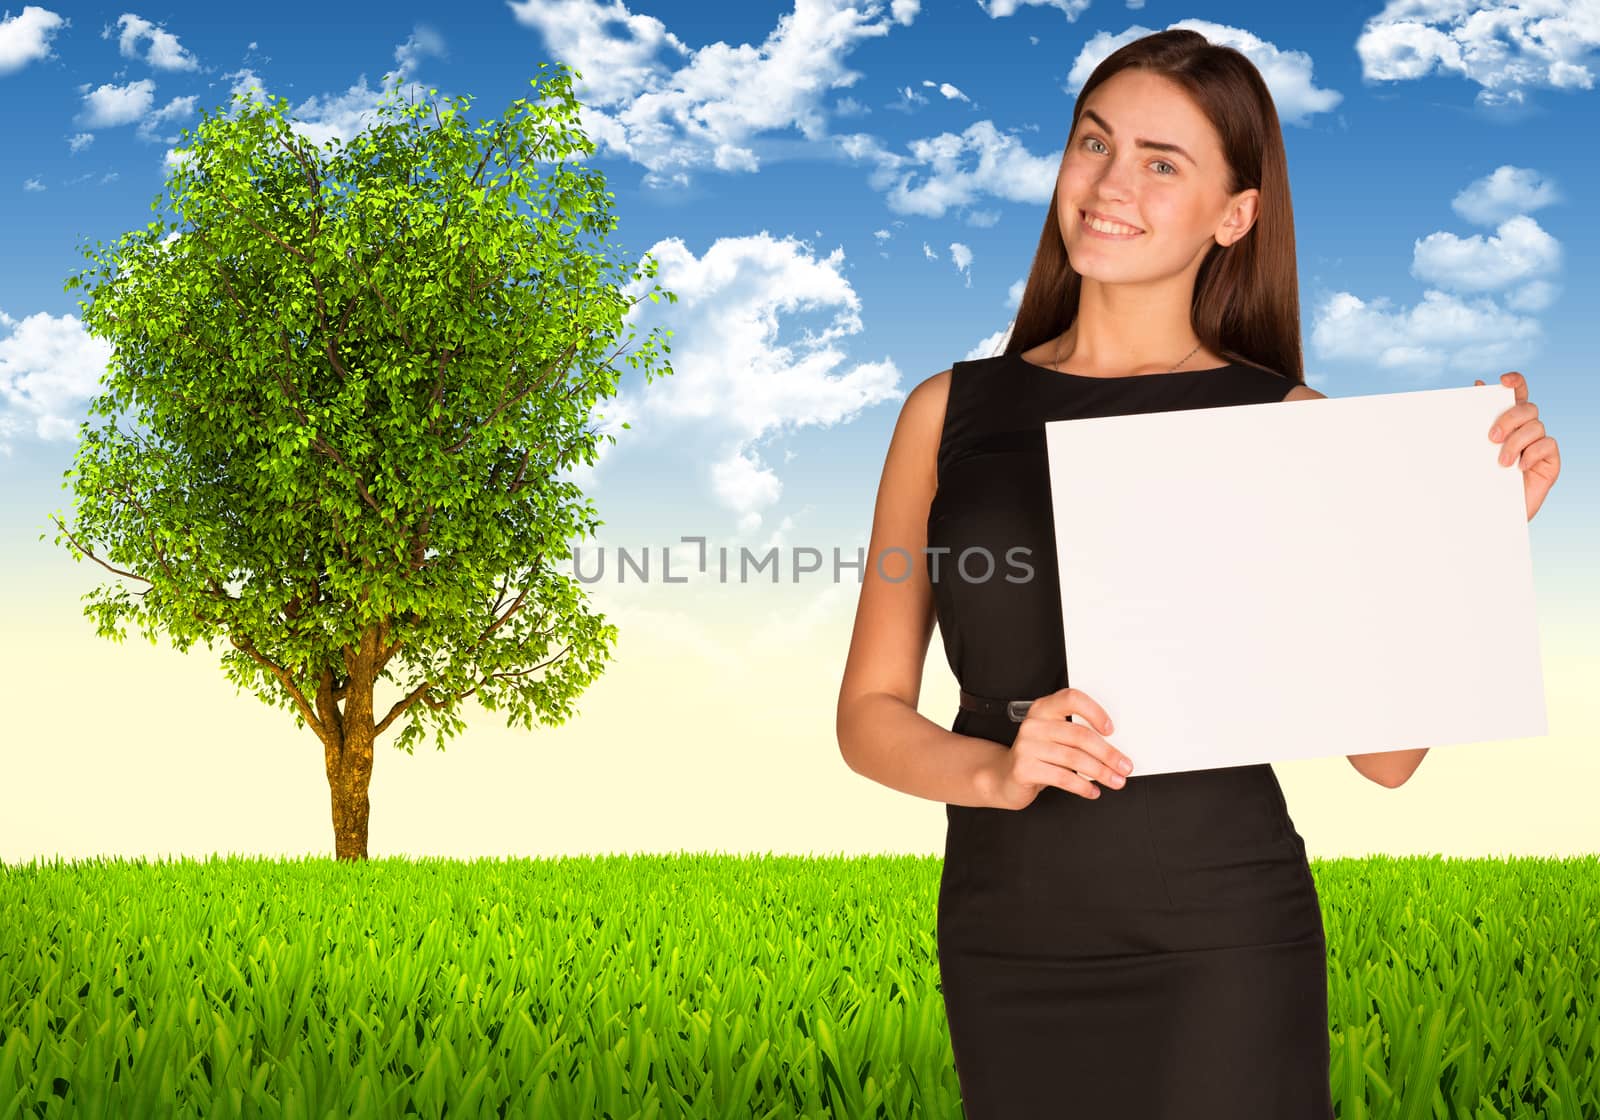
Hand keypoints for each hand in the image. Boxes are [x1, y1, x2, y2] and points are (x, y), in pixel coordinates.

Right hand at [986, 687, 1135, 810]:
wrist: (1005, 776)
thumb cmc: (1038, 756)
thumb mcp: (1054, 738)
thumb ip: (1076, 735)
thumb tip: (1114, 750)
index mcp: (1043, 709)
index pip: (1072, 699)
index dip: (1094, 712)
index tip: (1111, 729)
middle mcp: (1034, 724)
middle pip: (1079, 735)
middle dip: (1108, 754)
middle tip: (1124, 766)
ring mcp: (1026, 746)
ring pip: (1074, 759)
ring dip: (1100, 773)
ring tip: (1114, 781)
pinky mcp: (1024, 768)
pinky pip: (1062, 778)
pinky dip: (1083, 787)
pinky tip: (1092, 791)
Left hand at [1475, 371, 1559, 521]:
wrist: (1489, 514)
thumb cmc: (1478, 480)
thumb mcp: (1472, 451)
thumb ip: (1475, 422)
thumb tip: (1476, 385)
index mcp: (1508, 422)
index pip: (1517, 394)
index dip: (1515, 382)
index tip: (1503, 380)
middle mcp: (1526, 430)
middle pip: (1528, 408)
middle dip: (1509, 418)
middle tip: (1491, 438)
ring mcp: (1540, 445)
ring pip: (1536, 426)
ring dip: (1516, 442)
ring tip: (1501, 462)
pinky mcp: (1550, 462)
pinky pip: (1548, 445)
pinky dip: (1532, 453)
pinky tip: (1519, 467)